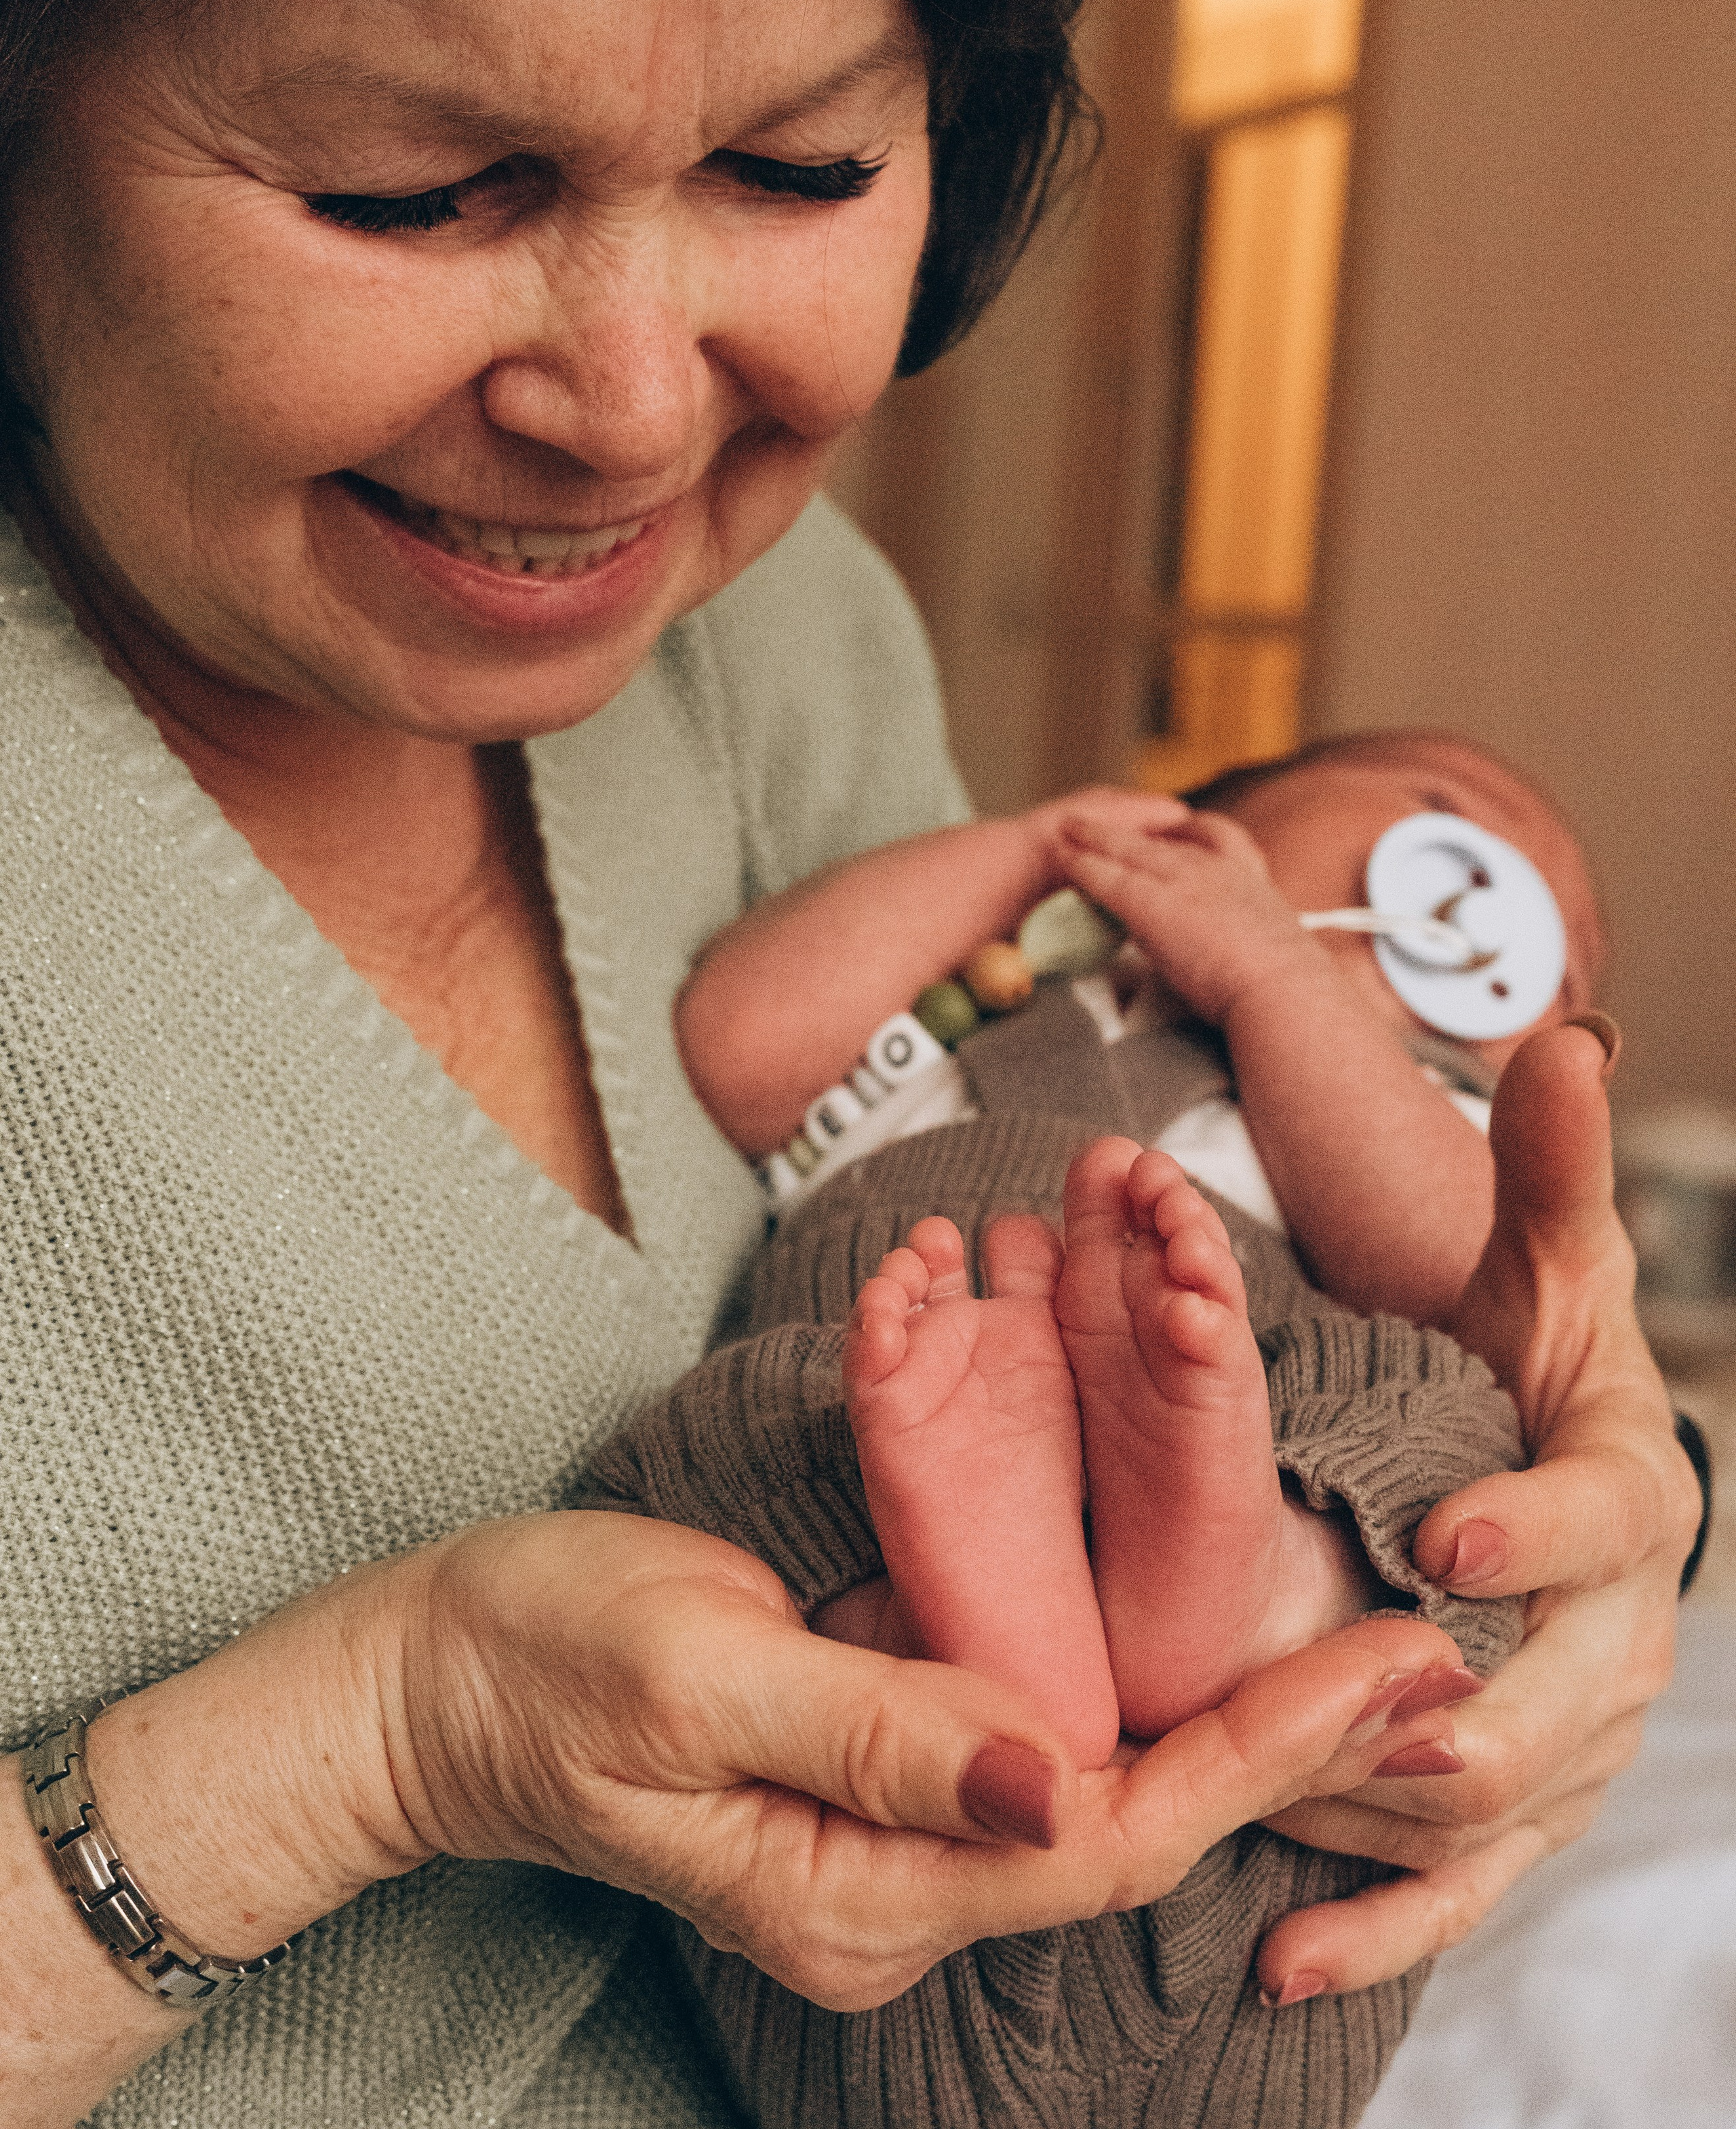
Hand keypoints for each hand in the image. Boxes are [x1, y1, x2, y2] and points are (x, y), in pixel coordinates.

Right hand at [384, 1509, 1475, 2009]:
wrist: (430, 1673)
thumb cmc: (540, 1661)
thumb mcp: (697, 1677)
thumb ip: (876, 1731)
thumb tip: (1057, 1780)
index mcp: (858, 1895)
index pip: (1101, 1837)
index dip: (1251, 1754)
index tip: (1379, 1675)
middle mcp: (894, 1891)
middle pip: (1129, 1827)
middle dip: (1288, 1745)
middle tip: (1435, 1664)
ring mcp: (886, 1830)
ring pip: (1098, 1787)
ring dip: (1231, 1717)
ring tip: (1369, 1650)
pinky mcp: (876, 1764)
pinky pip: (1032, 1735)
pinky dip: (1133, 1683)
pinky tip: (1211, 1633)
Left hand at [1055, 801, 1322, 1025]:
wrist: (1283, 990)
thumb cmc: (1289, 987)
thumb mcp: (1279, 948)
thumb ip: (1253, 938)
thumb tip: (1246, 954)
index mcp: (1249, 878)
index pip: (1217, 837)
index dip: (1188, 831)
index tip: (1174, 825)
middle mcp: (1214, 869)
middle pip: (1162, 839)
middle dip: (1131, 829)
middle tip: (1104, 820)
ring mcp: (1182, 882)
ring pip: (1128, 849)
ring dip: (1095, 837)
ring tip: (1068, 827)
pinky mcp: (1152, 903)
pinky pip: (1107, 876)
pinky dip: (1081, 864)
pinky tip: (1062, 857)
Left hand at [1253, 1021, 1700, 2000]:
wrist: (1553, 1482)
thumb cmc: (1536, 1365)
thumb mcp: (1544, 1268)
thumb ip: (1549, 1174)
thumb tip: (1567, 1037)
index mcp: (1629, 1494)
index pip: (1599, 1520)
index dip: (1530, 1529)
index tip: (1443, 1530)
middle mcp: (1621, 1637)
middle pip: (1554, 1703)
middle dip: (1445, 1714)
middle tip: (1330, 1710)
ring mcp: (1576, 1741)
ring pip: (1494, 1810)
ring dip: (1381, 1816)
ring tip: (1259, 1810)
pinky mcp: (1522, 1814)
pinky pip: (1458, 1896)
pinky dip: (1376, 1932)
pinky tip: (1277, 1959)